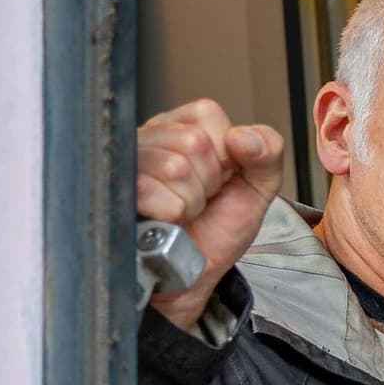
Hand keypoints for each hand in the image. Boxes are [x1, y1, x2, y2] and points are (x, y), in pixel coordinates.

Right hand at [132, 99, 286, 329]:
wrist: (196, 270)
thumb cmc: (220, 225)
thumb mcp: (259, 186)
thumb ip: (267, 151)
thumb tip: (243, 136)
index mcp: (184, 125)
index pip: (206, 114)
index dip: (225, 153)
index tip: (220, 178)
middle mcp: (152, 136)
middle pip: (192, 141)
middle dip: (208, 180)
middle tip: (201, 198)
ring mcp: (128, 162)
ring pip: (173, 166)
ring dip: (190, 200)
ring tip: (184, 210)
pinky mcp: (115, 190)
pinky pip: (150, 190)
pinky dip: (171, 212)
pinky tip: (166, 218)